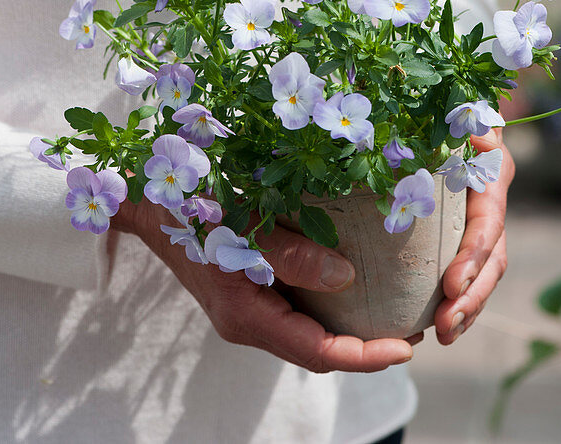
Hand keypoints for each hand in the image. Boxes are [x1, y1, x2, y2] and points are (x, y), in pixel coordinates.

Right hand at [113, 199, 416, 372]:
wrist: (147, 205)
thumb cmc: (192, 211)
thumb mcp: (243, 227)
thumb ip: (291, 255)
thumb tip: (346, 277)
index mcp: (247, 317)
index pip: (317, 352)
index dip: (365, 355)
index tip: (405, 347)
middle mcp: (249, 323)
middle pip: (317, 351)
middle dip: (366, 348)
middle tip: (412, 330)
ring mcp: (247, 310)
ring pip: (308, 333)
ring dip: (350, 330)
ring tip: (394, 311)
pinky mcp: (248, 294)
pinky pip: (296, 312)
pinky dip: (329, 307)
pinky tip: (354, 286)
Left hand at [433, 127, 513, 343]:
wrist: (450, 113)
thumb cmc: (447, 110)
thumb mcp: (459, 110)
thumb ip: (472, 122)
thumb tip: (483, 142)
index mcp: (491, 180)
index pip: (488, 224)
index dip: (473, 257)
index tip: (451, 286)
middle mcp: (491, 207)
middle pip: (491, 261)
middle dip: (471, 297)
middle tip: (445, 327)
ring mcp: (481, 227)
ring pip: (484, 276)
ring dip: (467, 309)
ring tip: (444, 336)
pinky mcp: (465, 241)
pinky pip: (469, 277)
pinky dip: (459, 304)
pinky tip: (440, 328)